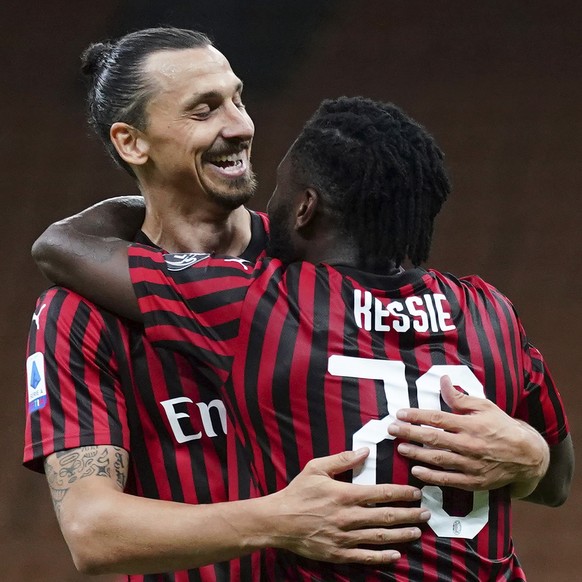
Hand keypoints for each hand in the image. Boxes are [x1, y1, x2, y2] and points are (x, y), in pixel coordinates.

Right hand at [270, 447, 429, 564]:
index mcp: (345, 494)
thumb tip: (365, 452)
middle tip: (426, 514)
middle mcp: (349, 517)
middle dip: (409, 514)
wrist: (278, 520)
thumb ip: (342, 459)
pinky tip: (396, 555)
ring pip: (381, 537)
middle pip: (386, 516)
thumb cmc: (297, 492)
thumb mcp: (316, 468)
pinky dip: (383, 556)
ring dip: (402, 534)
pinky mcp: (338, 553)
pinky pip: (366, 556)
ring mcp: (345, 537)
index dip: (402, 493)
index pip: (382, 493)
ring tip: (417, 532)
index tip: (416, 493)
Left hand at [387, 375, 549, 496]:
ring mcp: (471, 465)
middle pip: (433, 438)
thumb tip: (443, 380)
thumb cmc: (502, 426)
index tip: (400, 413)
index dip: (416, 416)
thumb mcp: (485, 406)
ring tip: (400, 448)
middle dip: (409, 433)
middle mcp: (469, 444)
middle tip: (392, 429)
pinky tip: (416, 471)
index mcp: (470, 424)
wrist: (527, 456)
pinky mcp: (473, 481)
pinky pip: (448, 480)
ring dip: (417, 454)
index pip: (437, 418)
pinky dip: (431, 477)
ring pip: (438, 459)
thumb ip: (460, 397)